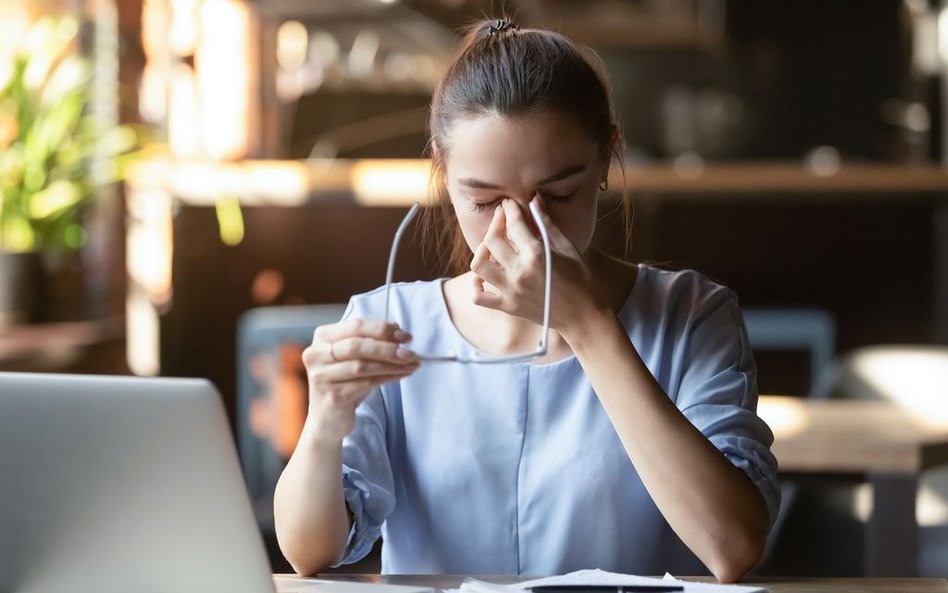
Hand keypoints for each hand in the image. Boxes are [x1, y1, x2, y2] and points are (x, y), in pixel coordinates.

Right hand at [301, 318, 418, 440]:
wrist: (329, 418)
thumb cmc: (344, 382)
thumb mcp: (355, 357)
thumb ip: (371, 341)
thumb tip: (397, 328)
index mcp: (323, 337)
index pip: (356, 326)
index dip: (382, 329)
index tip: (405, 336)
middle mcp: (316, 354)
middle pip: (357, 346)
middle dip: (388, 348)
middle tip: (411, 353)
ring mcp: (322, 376)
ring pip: (363, 366)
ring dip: (392, 364)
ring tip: (412, 364)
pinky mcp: (332, 396)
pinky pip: (366, 384)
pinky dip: (388, 378)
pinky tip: (402, 375)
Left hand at [469, 197, 600, 335]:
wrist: (584, 316)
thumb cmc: (581, 279)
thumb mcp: (567, 247)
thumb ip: (547, 224)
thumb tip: (534, 200)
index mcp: (537, 255)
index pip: (514, 224)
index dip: (510, 209)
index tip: (508, 203)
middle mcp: (520, 272)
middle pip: (492, 240)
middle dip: (495, 223)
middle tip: (502, 218)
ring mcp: (512, 291)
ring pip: (479, 266)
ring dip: (481, 251)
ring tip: (491, 246)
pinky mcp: (509, 307)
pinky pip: (479, 298)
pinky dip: (476, 285)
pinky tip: (482, 277)